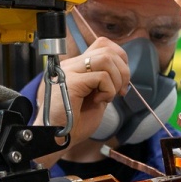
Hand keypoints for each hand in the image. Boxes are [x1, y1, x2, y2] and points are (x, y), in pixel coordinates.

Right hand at [33, 37, 129, 162]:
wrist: (57, 138)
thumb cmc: (74, 123)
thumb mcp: (95, 98)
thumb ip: (105, 83)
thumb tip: (123, 74)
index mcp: (77, 67)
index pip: (103, 44)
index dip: (120, 58)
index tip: (122, 81)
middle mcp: (72, 64)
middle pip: (107, 48)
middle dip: (123, 70)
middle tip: (121, 91)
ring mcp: (70, 71)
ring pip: (105, 59)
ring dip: (116, 80)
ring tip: (109, 96)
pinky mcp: (72, 82)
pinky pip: (101, 76)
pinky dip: (108, 90)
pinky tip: (99, 101)